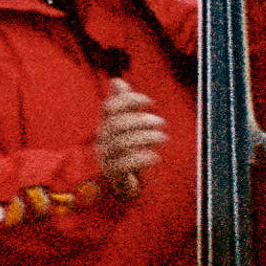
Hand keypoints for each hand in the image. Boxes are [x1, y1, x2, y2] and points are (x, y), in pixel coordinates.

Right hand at [95, 80, 166, 199]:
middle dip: (141, 121)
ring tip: (162, 138)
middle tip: (161, 123)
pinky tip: (155, 156)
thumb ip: (122, 103)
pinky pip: (124, 165)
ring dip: (145, 138)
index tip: (150, 102)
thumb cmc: (123, 151)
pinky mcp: (113, 175)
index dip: (129, 100)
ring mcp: (105, 158)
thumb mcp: (124, 126)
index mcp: (105, 126)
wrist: (117, 185)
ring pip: (121, 144)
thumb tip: (116, 80)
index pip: (109, 107)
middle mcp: (102, 140)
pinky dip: (142, 159)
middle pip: (116, 125)